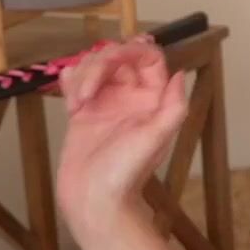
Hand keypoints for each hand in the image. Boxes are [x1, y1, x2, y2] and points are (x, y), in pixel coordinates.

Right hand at [55, 36, 189, 241]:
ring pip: (94, 65)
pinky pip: (76, 82)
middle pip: (117, 56)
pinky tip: (70, 101)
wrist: (93, 199)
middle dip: (99, 63)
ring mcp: (105, 102)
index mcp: (153, 100)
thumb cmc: (127, 171)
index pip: (148, 58)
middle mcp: (131, 97)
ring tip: (78, 105)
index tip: (112, 59)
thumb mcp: (158, 138)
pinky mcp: (82, 112)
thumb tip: (180, 74)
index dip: (132, 49)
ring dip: (82, 76)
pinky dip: (70, 81)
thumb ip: (174, 105)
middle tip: (87, 92)